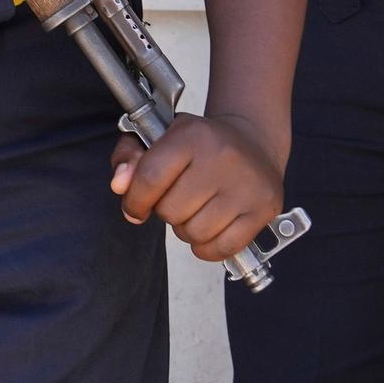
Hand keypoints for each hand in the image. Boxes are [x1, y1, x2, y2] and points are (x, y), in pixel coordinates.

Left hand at [111, 114, 286, 263]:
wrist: (253, 142)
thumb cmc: (199, 145)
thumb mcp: (159, 138)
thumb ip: (129, 157)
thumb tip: (119, 185)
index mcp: (192, 134)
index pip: (149, 179)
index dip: (134, 200)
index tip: (136, 207)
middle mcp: (222, 157)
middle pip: (170, 211)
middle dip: (166, 211)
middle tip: (179, 198)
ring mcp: (247, 184)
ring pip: (194, 233)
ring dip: (187, 229)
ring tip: (197, 210)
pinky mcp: (264, 208)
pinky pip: (221, 248)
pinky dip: (208, 247)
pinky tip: (211, 227)